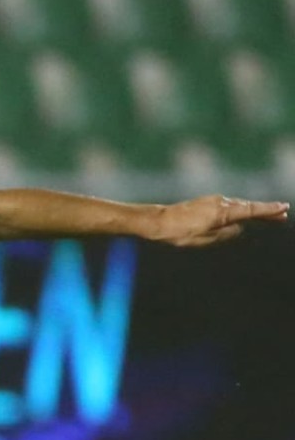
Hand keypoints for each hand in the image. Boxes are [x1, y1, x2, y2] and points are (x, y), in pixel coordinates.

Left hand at [150, 195, 287, 246]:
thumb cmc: (178, 232)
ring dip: (254, 210)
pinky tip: (244, 214)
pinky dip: (240, 209)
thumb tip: (238, 228)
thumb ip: (225, 234)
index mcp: (221, 212)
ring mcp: (212, 200)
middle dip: (266, 210)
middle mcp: (219, 203)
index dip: (268, 210)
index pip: (250, 211)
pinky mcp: (205, 202)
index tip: (283, 208)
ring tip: (269, 215)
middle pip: (248, 206)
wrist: (157, 221)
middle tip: (283, 213)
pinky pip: (228, 206)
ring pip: (238, 205)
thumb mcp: (203, 239)